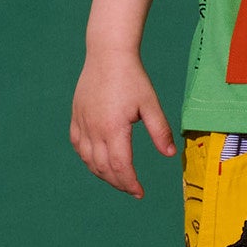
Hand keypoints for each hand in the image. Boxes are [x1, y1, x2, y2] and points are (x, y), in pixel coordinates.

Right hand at [70, 49, 175, 197]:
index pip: (120, 166)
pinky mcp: (77, 116)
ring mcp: (83, 122)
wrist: (107, 54)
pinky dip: (87, 158)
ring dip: (103, 173)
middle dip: (118, 183)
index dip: (130, 183)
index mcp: (114, 128)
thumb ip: (160, 131)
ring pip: (89, 159)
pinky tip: (98, 161)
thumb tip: (169, 154)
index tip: (140, 192)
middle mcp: (94, 129)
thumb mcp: (150, 104)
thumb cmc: (132, 77)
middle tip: (132, 189)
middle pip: (103, 168)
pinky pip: (78, 145)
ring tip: (118, 179)